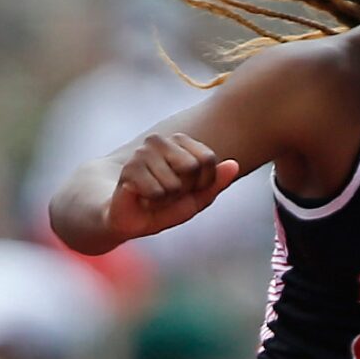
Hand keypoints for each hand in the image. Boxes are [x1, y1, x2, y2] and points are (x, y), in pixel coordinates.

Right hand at [105, 132, 241, 241]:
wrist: (124, 218)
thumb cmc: (161, 206)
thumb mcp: (194, 199)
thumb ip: (215, 183)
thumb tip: (235, 164)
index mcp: (179, 142)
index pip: (208, 159)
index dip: (202, 183)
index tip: (187, 189)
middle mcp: (160, 141)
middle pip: (192, 168)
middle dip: (184, 190)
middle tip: (167, 194)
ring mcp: (143, 152)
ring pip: (175, 184)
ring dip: (167, 199)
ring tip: (153, 197)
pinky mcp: (130, 167)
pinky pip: (158, 193)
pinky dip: (153, 203)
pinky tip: (142, 199)